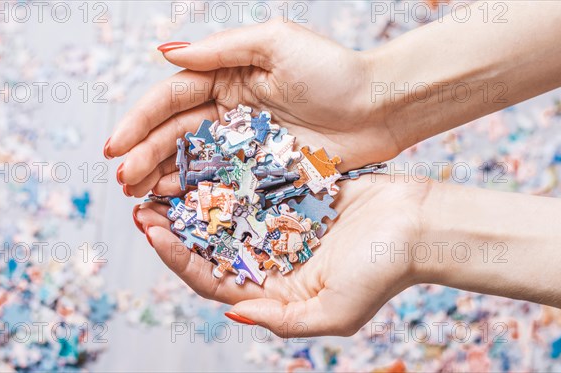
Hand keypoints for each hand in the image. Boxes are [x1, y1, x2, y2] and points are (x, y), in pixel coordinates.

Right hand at [105, 20, 399, 197]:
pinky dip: (195, 192)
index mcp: (228, 76)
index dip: (141, 121)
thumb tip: (166, 53)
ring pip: (193, 160)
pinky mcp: (262, 168)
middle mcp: (230, 108)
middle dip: (145, 155)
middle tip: (123, 181)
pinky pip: (221, 181)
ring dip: (162, 176)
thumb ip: (220, 51)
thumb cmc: (333, 70)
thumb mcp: (275, 43)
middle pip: (176, 133)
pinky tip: (173, 203)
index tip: (115, 145)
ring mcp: (245, 141)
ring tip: (137, 196)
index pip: (173, 98)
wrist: (379, 108)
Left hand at [133, 175, 430, 336]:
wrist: (419, 225)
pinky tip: (203, 160)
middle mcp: (269, 259)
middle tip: (142, 205)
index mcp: (272, 290)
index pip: (213, 279)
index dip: (179, 258)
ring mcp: (278, 225)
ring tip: (162, 179)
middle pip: (209, 246)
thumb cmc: (383, 272)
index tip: (152, 232)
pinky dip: (225, 176)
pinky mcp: (291, 195)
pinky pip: (250, 186)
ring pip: (224, 214)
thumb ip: (283, 318)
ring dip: (193, 200)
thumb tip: (233, 314)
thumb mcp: (334, 310)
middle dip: (173, 228)